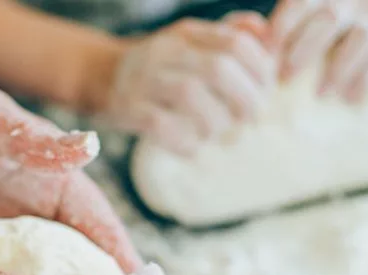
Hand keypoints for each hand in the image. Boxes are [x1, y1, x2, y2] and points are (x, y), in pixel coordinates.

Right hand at [94, 13, 275, 154]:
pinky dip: (186, 142)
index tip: (266, 90)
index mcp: (187, 34)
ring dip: (216, 122)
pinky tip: (194, 147)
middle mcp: (165, 51)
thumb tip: (269, 39)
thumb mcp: (193, 43)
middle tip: (251, 117)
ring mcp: (143, 80)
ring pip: (190, 96)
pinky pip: (162, 126)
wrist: (98, 76)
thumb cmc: (160, 67)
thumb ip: (231, 37)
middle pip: (217, 69)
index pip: (235, 43)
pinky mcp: (127, 108)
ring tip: (219, 132)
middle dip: (245, 98)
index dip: (260, 70)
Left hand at [268, 0, 367, 101]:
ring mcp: (365, 24)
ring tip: (319, 95)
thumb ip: (277, 35)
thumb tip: (261, 51)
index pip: (299, 3)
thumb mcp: (289, 28)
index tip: (268, 52)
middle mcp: (343, 5)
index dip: (284, 25)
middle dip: (306, 48)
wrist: (344, 33)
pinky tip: (349, 100)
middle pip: (329, 17)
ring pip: (361, 37)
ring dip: (340, 68)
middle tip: (285, 78)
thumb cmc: (302, 36)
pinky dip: (365, 81)